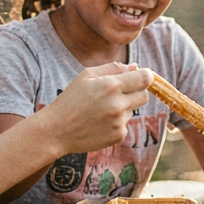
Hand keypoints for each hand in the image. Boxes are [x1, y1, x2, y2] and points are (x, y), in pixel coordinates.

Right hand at [36, 63, 151, 153]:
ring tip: (100, 110)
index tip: (143, 76)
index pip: (145, 78)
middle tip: (120, 92)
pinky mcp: (118, 135)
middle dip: (137, 91)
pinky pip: (125, 124)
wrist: (56, 130)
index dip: (147, 76)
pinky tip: (99, 122)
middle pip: (144, 95)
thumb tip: (135, 67)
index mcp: (111, 85)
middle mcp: (118, 104)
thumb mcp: (86, 76)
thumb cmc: (70, 99)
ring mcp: (119, 122)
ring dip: (123, 107)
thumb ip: (113, 68)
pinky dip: (116, 122)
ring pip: (133, 110)